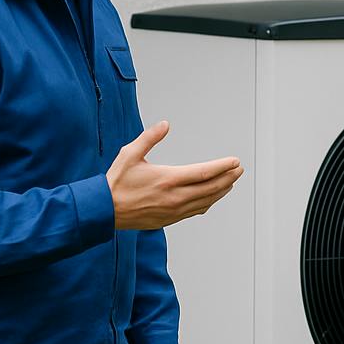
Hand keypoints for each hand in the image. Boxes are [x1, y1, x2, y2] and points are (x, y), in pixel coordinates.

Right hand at [108, 121, 243, 229]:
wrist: (104, 211)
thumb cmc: (116, 182)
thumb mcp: (129, 154)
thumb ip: (149, 138)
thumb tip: (165, 124)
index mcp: (167, 179)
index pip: (204, 173)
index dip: (223, 167)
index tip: (235, 161)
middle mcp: (174, 197)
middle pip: (211, 188)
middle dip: (228, 178)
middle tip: (239, 169)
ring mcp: (173, 211)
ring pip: (206, 201)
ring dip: (221, 191)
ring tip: (231, 182)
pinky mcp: (169, 219)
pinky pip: (195, 211)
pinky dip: (208, 202)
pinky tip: (212, 197)